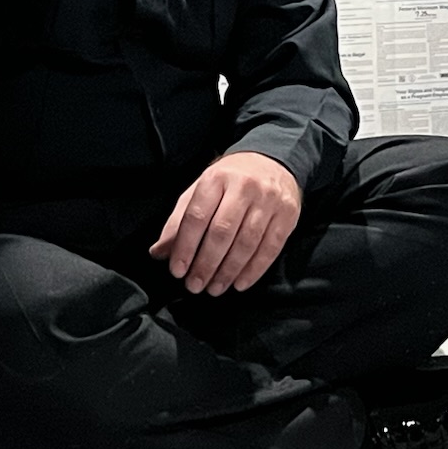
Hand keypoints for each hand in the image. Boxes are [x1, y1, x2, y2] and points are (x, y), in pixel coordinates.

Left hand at [148, 152, 301, 295]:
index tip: (177, 271)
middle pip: (222, 232)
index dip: (185, 247)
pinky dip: (254, 270)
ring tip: (215, 288)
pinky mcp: (288, 214)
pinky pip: (270, 248)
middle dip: (206, 264)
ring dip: (228, 271)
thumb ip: (180, 220)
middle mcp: (244, 187)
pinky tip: (239, 283)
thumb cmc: (230, 181)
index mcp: (216, 178)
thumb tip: (159, 252)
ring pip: (246, 243)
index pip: (197, 216)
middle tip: (195, 286)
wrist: (273, 160)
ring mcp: (269, 200)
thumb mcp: (201, 190)